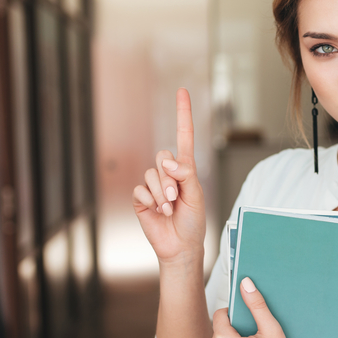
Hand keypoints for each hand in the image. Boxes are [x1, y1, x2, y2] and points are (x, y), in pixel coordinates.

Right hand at [132, 88, 206, 266]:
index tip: (182, 91)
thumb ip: (185, 175)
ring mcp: (153, 185)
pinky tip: (155, 211)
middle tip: (176, 198)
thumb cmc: (193, 221)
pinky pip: (140, 190)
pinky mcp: (141, 198)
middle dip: (169, 178)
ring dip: (161, 193)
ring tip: (168, 208)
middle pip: (162, 156)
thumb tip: (167, 162)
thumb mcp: (196, 196)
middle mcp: (168, 173)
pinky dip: (150, 201)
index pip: (183, 136)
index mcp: (186, 169)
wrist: (180, 246)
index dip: (183, 114)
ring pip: (151, 174)